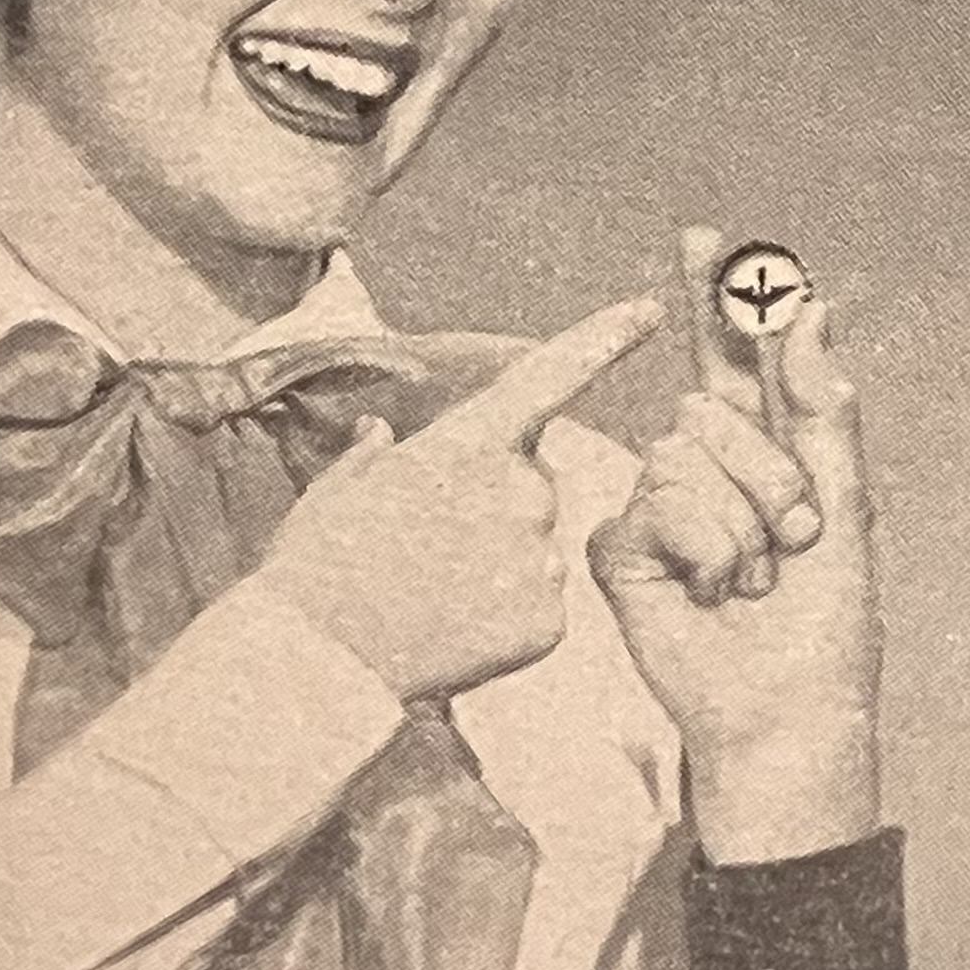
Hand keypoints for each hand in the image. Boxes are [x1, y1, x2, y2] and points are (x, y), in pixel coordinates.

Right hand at [261, 297, 664, 701]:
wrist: (321, 660)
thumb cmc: (317, 569)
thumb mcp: (336, 492)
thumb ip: (372, 456)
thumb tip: (381, 433)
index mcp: (471, 444)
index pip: (551, 377)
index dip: (604, 338)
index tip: (651, 309)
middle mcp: (521, 492)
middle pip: (532, 489)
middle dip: (494, 511)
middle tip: (425, 550)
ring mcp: (540, 557)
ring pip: (536, 552)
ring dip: (498, 568)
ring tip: (430, 595)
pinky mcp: (550, 621)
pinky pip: (539, 609)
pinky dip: (505, 621)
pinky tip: (453, 632)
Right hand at [590, 227, 883, 862]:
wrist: (784, 707)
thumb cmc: (824, 621)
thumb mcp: (843, 505)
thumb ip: (822, 407)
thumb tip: (813, 307)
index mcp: (763, 447)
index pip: (733, 356)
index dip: (718, 297)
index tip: (702, 234)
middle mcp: (704, 466)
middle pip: (715, 406)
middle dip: (771, 473)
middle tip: (793, 540)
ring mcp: (657, 504)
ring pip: (684, 453)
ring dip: (743, 524)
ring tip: (755, 578)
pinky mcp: (622, 547)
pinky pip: (654, 508)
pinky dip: (705, 554)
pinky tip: (713, 595)